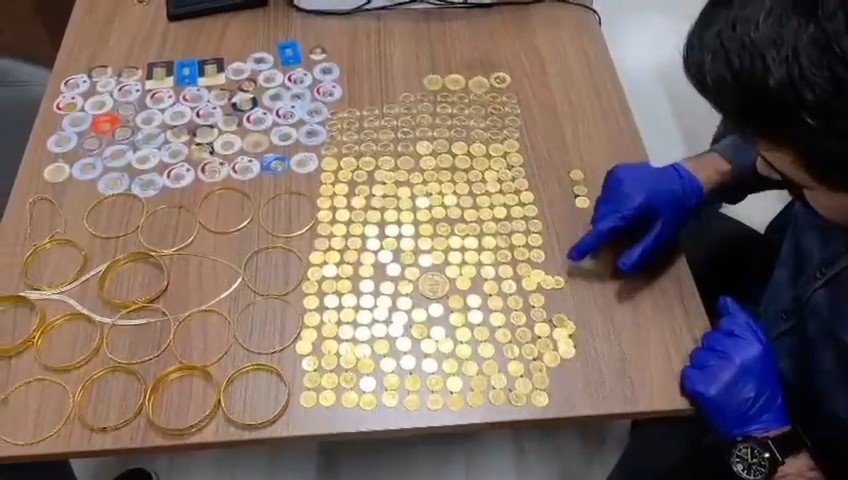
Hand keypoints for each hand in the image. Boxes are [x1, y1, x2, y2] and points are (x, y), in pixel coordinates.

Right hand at [567, 162, 703, 273]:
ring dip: (607, 217)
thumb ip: (641, 251)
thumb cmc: (677, 208)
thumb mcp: (664, 233)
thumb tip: (620, 268)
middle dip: (603, 231)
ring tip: (626, 219)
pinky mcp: (615, 172)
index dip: (587, 244)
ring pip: (601, 207)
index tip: (572, 256)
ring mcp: (614, 178)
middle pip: (600, 218)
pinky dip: (611, 204)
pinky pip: (605, 195)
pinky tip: (626, 203)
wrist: (685, 176)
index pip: (602, 228)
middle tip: (616, 238)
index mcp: (630, 205)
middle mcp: (617, 189)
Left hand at [681, 296, 789, 437]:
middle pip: (708, 338)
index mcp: (753, 343)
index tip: (731, 346)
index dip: (725, 333)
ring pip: (696, 354)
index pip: (727, 321)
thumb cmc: (762, 386)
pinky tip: (707, 388)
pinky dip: (694, 380)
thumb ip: (743, 324)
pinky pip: (687, 372)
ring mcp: (716, 369)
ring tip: (718, 379)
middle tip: (727, 368)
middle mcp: (735, 353)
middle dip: (714, 351)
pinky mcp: (701, 385)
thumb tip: (723, 300)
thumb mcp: (762, 351)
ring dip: (703, 366)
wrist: (759, 425)